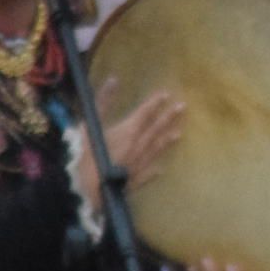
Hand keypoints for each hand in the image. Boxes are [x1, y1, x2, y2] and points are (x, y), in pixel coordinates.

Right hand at [75, 85, 186, 206]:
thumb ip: (102, 102)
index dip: (155, 103)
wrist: (90, 189)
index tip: (166, 94)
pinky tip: (160, 169)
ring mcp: (139, 164)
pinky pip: (148, 173)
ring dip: (167, 140)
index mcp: (129, 131)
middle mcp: (139, 146)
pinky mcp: (135, 180)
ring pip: (156, 149)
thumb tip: (113, 80)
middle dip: (168, 117)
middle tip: (183, 107)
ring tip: (179, 133)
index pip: (145, 113)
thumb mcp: (90, 125)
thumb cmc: (86, 155)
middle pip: (156, 129)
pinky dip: (154, 170)